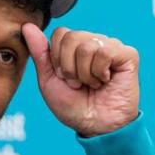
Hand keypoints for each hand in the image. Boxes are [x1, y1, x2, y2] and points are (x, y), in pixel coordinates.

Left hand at [22, 23, 139, 136]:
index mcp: (75, 47)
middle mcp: (94, 42)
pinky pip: (105, 51)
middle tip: (78, 84)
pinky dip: (100, 71)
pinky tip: (106, 81)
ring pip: (87, 45)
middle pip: (71, 37)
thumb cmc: (74, 107)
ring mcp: (111, 47)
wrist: (96, 127)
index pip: (60, 33)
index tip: (65, 78)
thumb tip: (27, 26)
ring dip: (85, 73)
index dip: (58, 59)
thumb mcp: (49, 81)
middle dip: (69, 67)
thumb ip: (39, 53)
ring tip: (93, 84)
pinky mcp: (128, 55)